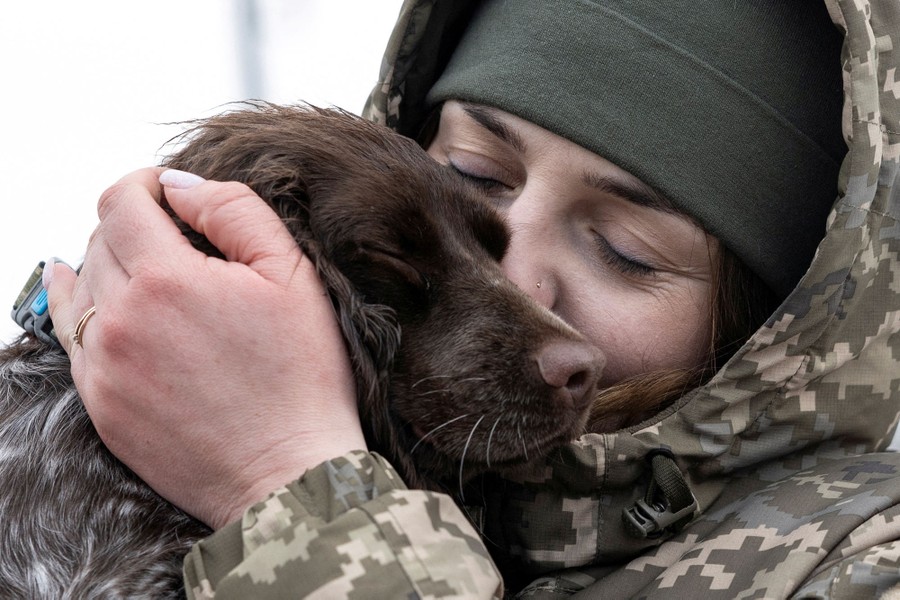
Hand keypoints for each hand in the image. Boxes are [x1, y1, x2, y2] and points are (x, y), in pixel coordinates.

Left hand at [45, 168, 364, 528]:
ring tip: (147, 270)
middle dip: (134, 226)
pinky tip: (76, 289)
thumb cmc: (303, 376)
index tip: (167, 191)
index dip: (144, 183)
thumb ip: (234, 210)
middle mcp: (121, 319)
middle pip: (100, 241)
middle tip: (178, 239)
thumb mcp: (293, 275)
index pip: (121, 202)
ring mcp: (103, 366)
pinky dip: (77, 306)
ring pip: (83, 286)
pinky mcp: (100, 404)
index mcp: (167, 280)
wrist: (288, 474)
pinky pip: (71, 337)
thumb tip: (178, 184)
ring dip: (110, 266)